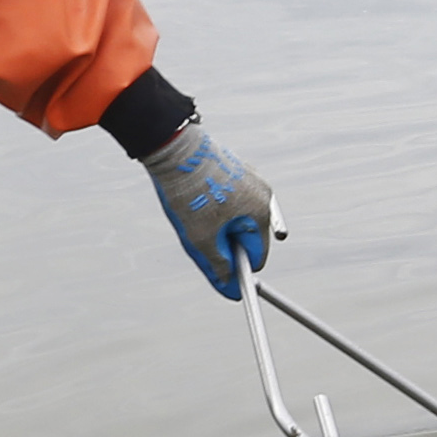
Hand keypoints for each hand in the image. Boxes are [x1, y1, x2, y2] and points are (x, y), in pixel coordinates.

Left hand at [142, 120, 279, 294]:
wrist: (175, 147)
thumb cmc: (190, 191)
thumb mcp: (201, 238)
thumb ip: (219, 266)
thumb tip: (231, 289)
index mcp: (261, 212)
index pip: (256, 257)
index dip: (235, 268)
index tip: (215, 270)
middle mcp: (262, 194)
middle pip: (246, 236)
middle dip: (223, 242)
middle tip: (196, 235)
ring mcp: (250, 179)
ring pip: (235, 217)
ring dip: (217, 224)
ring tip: (193, 214)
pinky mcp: (236, 169)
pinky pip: (229, 199)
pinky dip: (214, 207)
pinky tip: (195, 200)